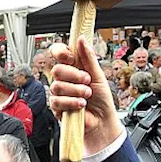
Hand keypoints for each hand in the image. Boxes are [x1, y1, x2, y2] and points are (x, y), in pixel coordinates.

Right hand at [49, 39, 119, 157]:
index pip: (58, 53)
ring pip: (57, 86)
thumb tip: (81, 39)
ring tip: (87, 96)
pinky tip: (81, 105)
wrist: (103, 122)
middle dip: (75, 76)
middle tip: (87, 81)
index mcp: (73, 68)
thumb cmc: (102, 100)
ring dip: (76, 91)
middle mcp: (64, 79)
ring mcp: (59, 93)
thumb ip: (88, 58)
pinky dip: (72, 102)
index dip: (61, 52)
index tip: (70, 58)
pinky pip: (57, 101)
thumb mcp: (99, 76)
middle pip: (56, 69)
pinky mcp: (57, 108)